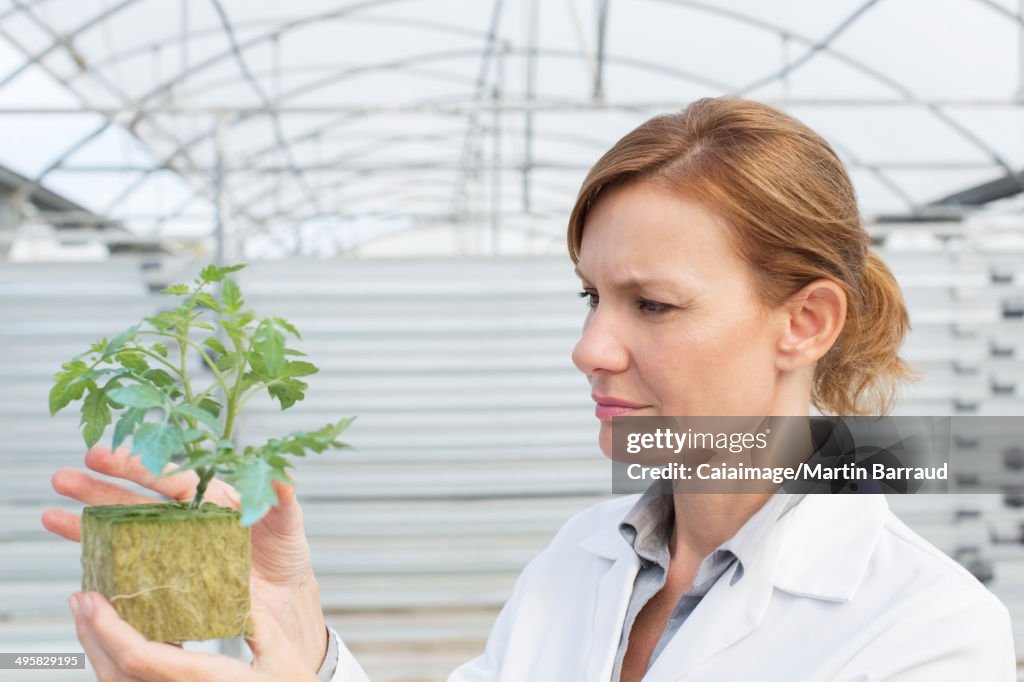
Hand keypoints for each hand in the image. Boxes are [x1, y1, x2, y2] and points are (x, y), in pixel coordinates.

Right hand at [43, 446, 328, 674]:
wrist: (284, 602)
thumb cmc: (285, 555)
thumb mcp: (288, 522)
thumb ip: (281, 498)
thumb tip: (282, 474)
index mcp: (210, 498)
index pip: (170, 477)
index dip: (140, 467)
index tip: (108, 456)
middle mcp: (185, 520)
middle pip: (136, 501)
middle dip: (99, 489)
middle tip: (65, 477)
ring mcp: (171, 550)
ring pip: (123, 531)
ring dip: (87, 523)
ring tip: (52, 515)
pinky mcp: (165, 580)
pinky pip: (128, 570)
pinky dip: (101, 563)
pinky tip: (77, 557)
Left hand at [68, 590, 316, 680]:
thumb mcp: (284, 657)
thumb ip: (257, 622)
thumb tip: (235, 582)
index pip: (142, 659)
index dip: (109, 629)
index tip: (92, 599)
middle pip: (117, 674)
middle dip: (91, 635)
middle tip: (79, 598)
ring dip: (99, 650)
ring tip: (91, 616)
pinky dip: (120, 664)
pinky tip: (124, 642)